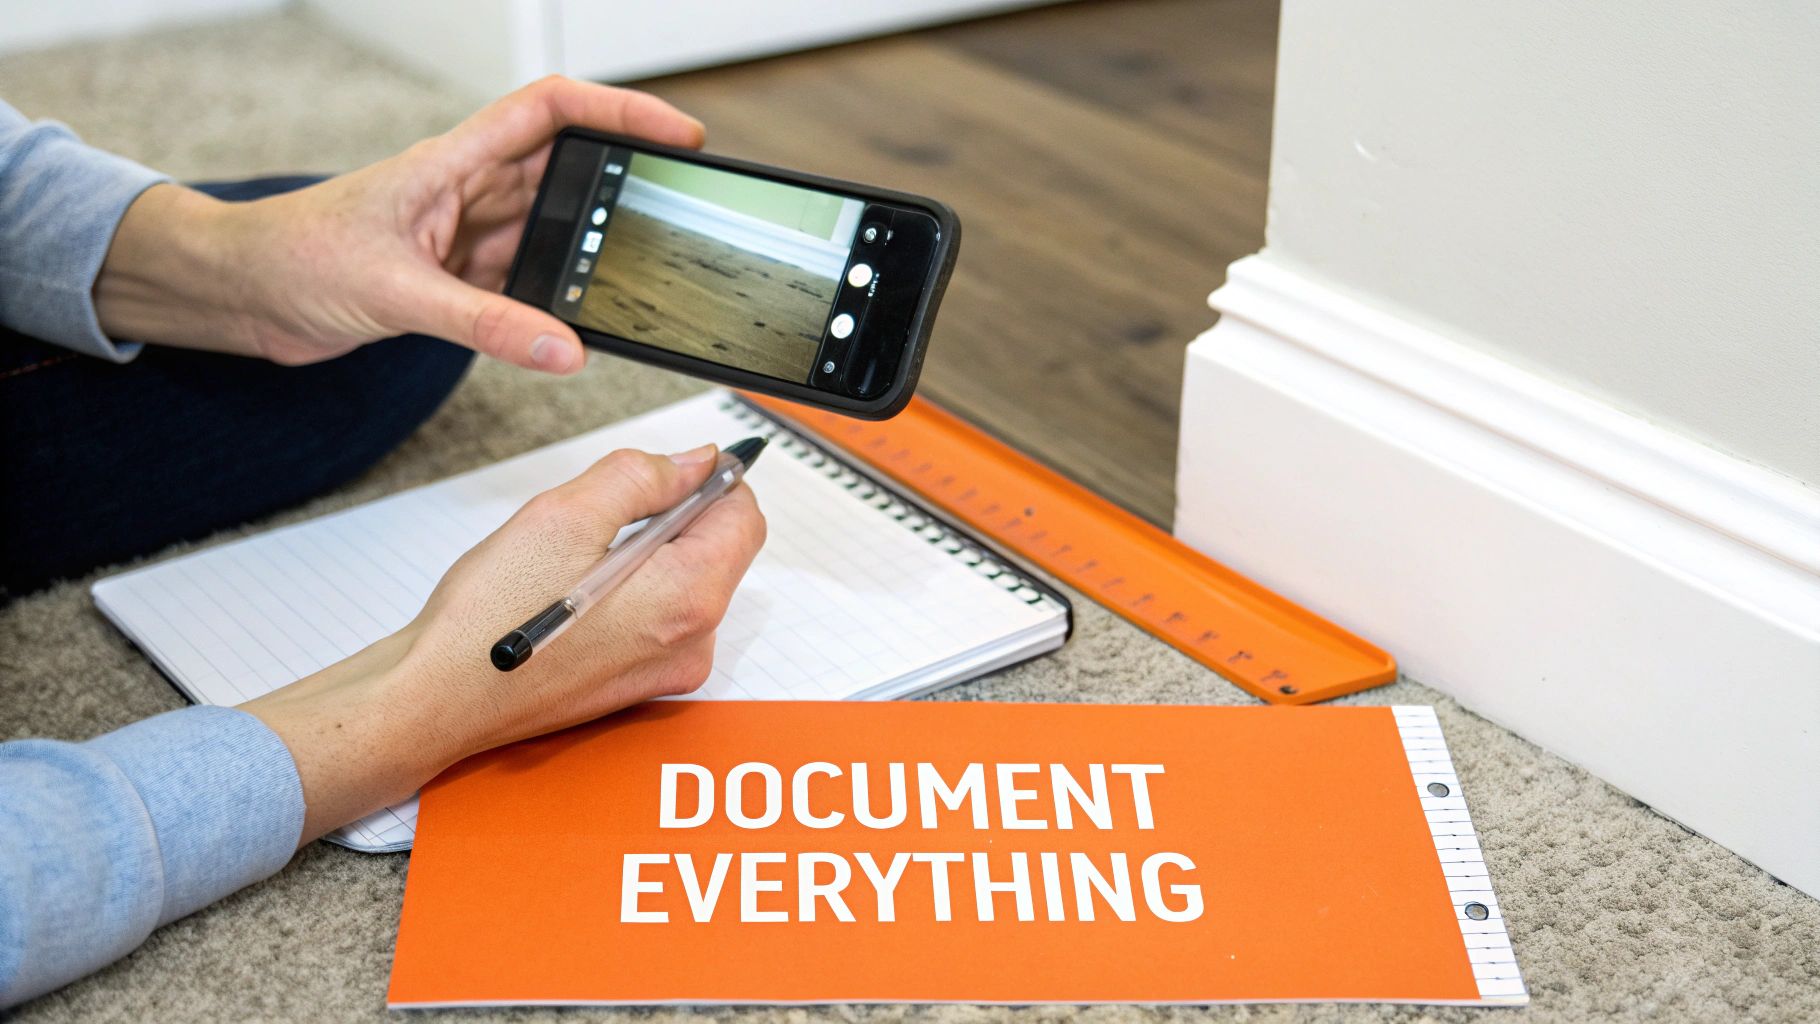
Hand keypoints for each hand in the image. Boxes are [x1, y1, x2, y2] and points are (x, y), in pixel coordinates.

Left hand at [94, 77, 704, 372]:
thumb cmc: (290, 257)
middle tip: (671, 214)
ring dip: (586, 260)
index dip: (619, 112)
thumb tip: (561, 347)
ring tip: (629, 281)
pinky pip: (526, 290)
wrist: (241, 296)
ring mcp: (465, 237)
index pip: (552, 112)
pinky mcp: (457, 283)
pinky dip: (552, 310)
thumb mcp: (395, 291)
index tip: (677, 134)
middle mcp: (467, 192)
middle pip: (567, 175)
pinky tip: (571, 329)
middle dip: (621, 192)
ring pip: (553, 237)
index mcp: (452, 162)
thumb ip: (483, 323)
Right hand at [242, 445, 765, 843]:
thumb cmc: (491, 619)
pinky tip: (573, 594)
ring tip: (576, 561)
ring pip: (685, 581)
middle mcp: (693, 642)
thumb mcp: (566, 516)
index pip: (744, 517)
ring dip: (647, 553)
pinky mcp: (639, 683)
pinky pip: (657, 617)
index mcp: (688, 598)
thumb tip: (695, 462)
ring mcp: (668, 670)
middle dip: (673, 515)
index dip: (714, 479)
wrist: (437, 701)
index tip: (672, 466)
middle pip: (719, 551)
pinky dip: (630, 591)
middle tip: (601, 515)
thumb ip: (643, 477)